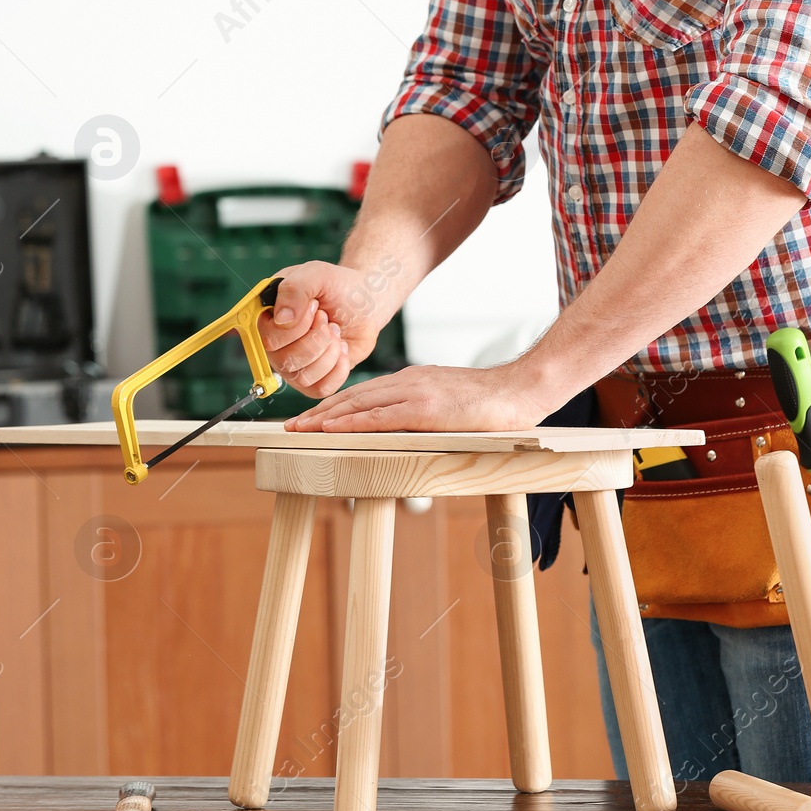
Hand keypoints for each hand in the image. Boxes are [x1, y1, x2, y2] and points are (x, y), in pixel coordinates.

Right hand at [258, 261, 393, 398]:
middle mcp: (275, 344)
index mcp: (267, 317)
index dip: (296, 328)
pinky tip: (342, 348)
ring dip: (328, 351)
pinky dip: (338, 368)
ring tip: (336, 331)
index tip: (316, 307)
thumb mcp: (316, 274)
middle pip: (284, 362)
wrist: (366, 302)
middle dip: (317, 339)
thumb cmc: (338, 286)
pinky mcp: (314, 378)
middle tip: (328, 320)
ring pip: (302, 377)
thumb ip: (295, 289)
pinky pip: (320, 389)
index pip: (267, 338)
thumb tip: (281, 320)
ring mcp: (294, 363)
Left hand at [285, 361, 557, 432]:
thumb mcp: (447, 400)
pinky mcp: (425, 409)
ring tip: (299, 430)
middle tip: (290, 426)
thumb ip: (421, 408)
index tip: (309, 418)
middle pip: (352, 397)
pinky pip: (379, 417)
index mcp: (411, 381)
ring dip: (325, 418)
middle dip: (318, 412)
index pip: (362, 394)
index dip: (332, 406)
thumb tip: (400, 427)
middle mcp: (407, 382)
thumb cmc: (490, 403)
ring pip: (358, 405)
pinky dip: (351, 422)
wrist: (520, 390)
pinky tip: (332, 429)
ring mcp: (415, 393)